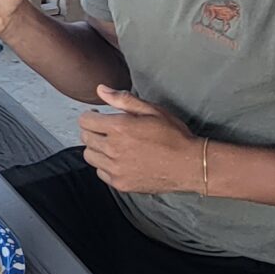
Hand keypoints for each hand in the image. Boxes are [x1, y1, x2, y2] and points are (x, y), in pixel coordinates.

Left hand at [79, 86, 203, 195]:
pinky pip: (101, 172)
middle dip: (93, 131)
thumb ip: (123, 99)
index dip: (91, 116)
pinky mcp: (121, 183)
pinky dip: (105, 165)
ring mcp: (116, 169)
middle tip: (107, 130)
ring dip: (97, 148)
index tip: (99, 116)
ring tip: (113, 145)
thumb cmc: (174, 135)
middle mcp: (113, 149)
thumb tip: (100, 90)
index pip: (85, 121)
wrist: (189, 165)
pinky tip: (120, 160)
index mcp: (119, 128)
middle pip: (85, 138)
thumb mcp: (152, 110)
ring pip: (90, 156)